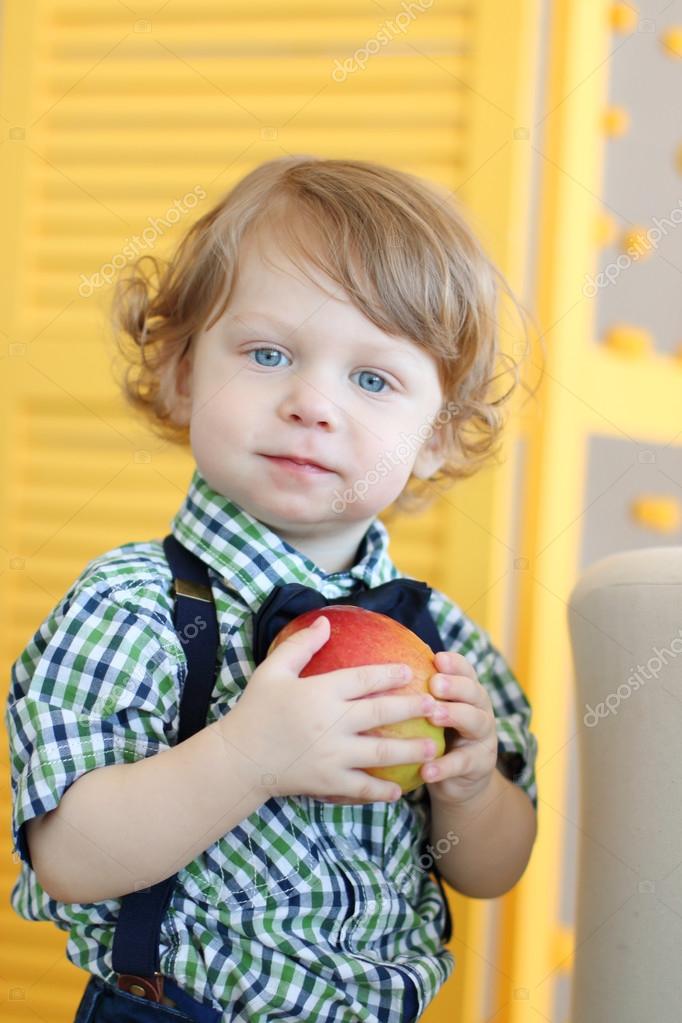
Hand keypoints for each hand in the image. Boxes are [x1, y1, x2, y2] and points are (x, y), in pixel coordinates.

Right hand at [233, 616, 439, 804]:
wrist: (238, 759)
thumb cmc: (255, 710)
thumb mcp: (272, 671)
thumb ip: (301, 645)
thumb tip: (325, 621)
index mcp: (320, 692)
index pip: (364, 679)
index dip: (390, 675)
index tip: (411, 673)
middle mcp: (331, 723)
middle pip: (381, 714)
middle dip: (412, 709)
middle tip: (435, 705)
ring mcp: (331, 755)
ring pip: (380, 752)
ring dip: (409, 750)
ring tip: (432, 747)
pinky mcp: (327, 781)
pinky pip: (361, 787)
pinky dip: (382, 789)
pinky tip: (399, 789)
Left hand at [420, 649, 498, 805]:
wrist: (458, 780)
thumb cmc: (436, 736)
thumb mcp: (430, 712)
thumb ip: (417, 692)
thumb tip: (380, 669)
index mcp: (467, 691)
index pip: (465, 670)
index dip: (454, 664)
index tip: (437, 659)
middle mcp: (480, 709)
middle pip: (474, 691)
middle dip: (455, 685)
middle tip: (434, 684)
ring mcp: (483, 736)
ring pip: (475, 721)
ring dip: (454, 715)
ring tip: (433, 716)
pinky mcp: (480, 764)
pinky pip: (463, 763)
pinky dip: (444, 766)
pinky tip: (426, 770)